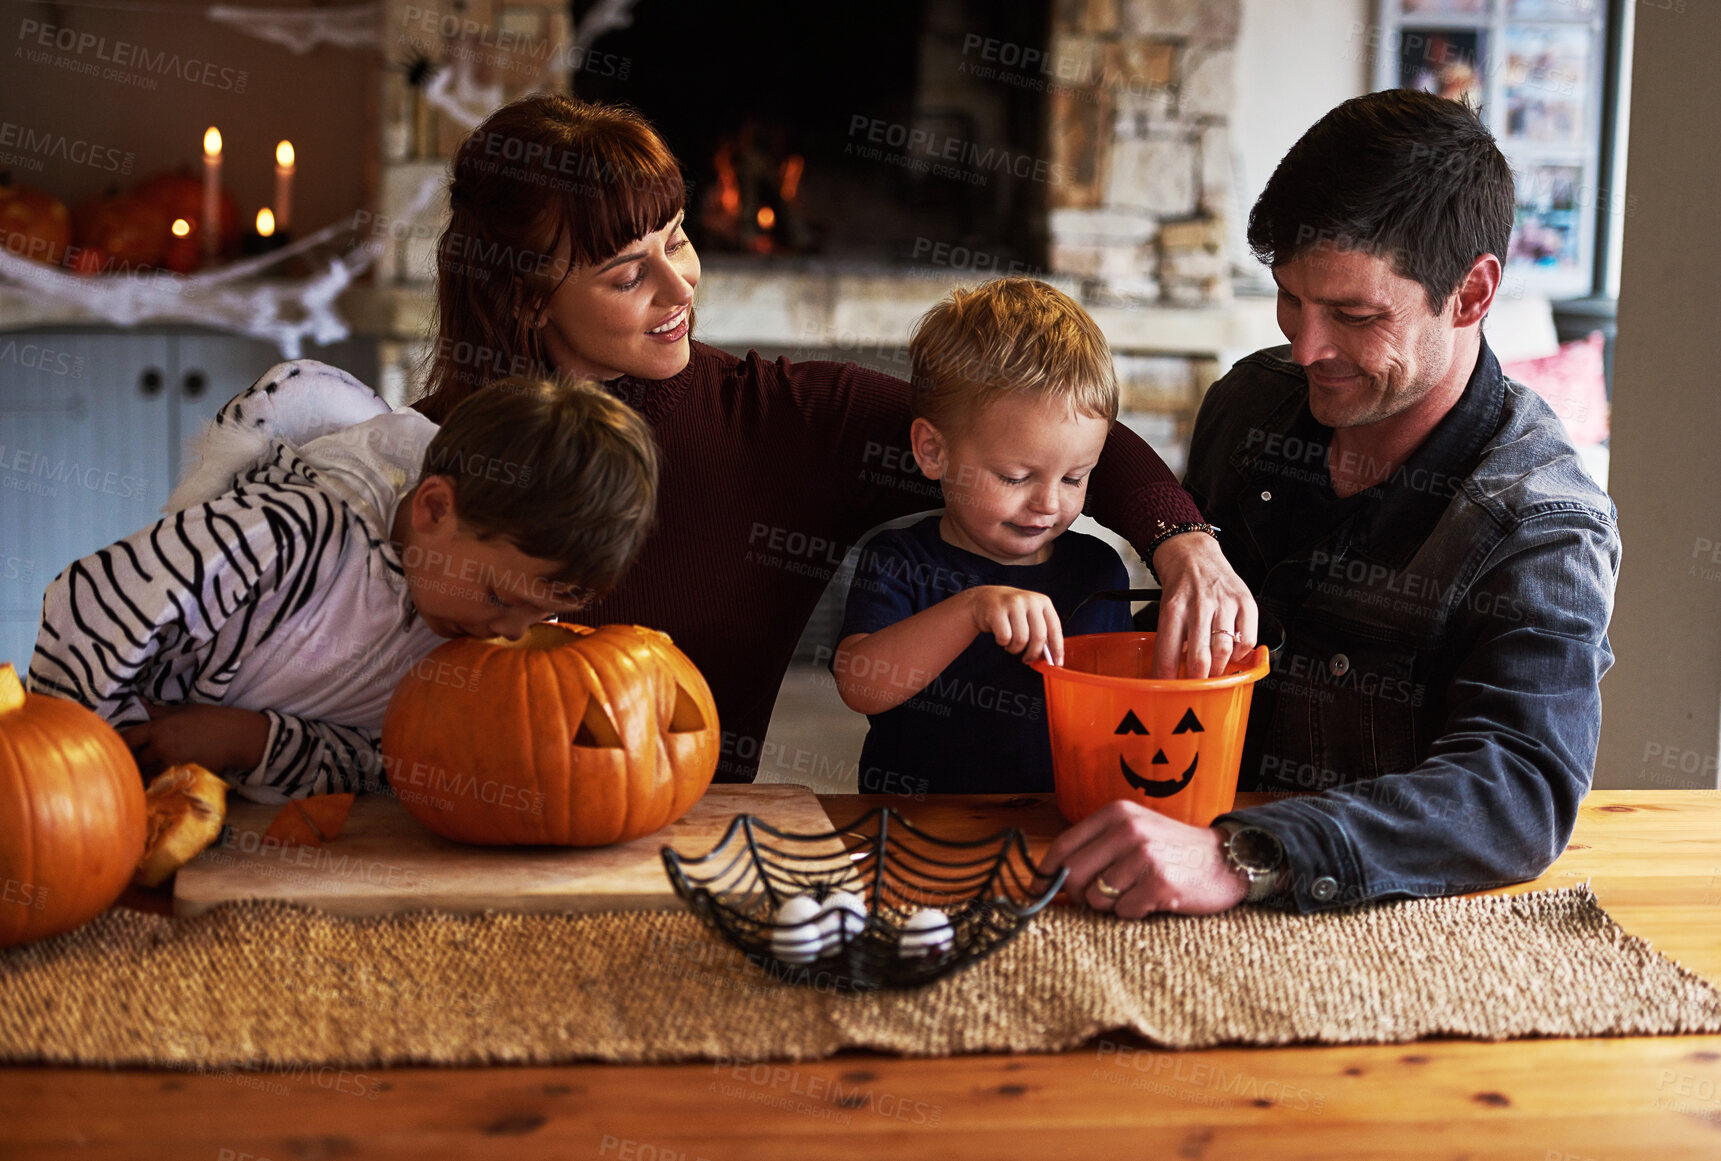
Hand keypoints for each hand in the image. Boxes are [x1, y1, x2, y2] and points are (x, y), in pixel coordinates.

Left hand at [119, 702, 269, 777]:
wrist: (238, 737)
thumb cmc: (212, 719)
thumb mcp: (183, 710)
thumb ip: (157, 711)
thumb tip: (137, 701)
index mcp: (158, 728)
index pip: (126, 739)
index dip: (117, 743)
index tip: (115, 746)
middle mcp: (161, 747)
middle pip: (133, 759)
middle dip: (130, 760)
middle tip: (126, 761)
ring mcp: (171, 764)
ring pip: (146, 774)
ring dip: (143, 773)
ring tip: (140, 772)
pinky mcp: (182, 776)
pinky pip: (162, 782)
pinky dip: (158, 781)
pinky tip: (159, 779)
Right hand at [965, 586, 1064, 664]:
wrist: (984, 599)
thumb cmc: (1011, 611)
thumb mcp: (1030, 615)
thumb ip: (1041, 632)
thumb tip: (1051, 657)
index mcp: (1043, 601)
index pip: (1055, 628)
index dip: (1057, 649)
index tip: (1057, 663)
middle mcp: (1030, 600)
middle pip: (1039, 637)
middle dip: (1033, 653)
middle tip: (1027, 659)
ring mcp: (1013, 604)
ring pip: (1021, 639)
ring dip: (1015, 649)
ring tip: (1011, 644)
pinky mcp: (997, 610)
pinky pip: (1005, 637)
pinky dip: (1002, 643)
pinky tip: (1001, 637)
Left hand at [1042, 800, 1246, 917]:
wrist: (1227, 860)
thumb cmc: (1172, 851)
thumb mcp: (1133, 832)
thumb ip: (1095, 847)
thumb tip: (1048, 878)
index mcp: (1116, 813)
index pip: (1063, 846)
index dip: (1045, 873)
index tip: (1037, 890)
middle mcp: (1128, 829)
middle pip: (1074, 875)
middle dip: (1079, 895)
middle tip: (1100, 897)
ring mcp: (1144, 855)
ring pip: (1096, 897)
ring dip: (1111, 904)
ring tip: (1137, 891)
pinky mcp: (1159, 883)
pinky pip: (1123, 911)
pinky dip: (1134, 912)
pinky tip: (1153, 899)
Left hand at [1149, 531, 1257, 678]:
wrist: (1194, 555)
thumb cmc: (1180, 587)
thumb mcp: (1166, 611)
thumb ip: (1171, 640)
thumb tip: (1172, 674)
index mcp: (1174, 610)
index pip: (1168, 653)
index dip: (1168, 678)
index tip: (1169, 692)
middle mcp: (1199, 605)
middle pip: (1200, 658)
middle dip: (1198, 680)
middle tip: (1196, 688)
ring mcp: (1224, 603)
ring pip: (1224, 651)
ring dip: (1219, 669)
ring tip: (1213, 672)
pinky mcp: (1245, 601)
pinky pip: (1247, 639)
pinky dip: (1241, 653)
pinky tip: (1232, 651)